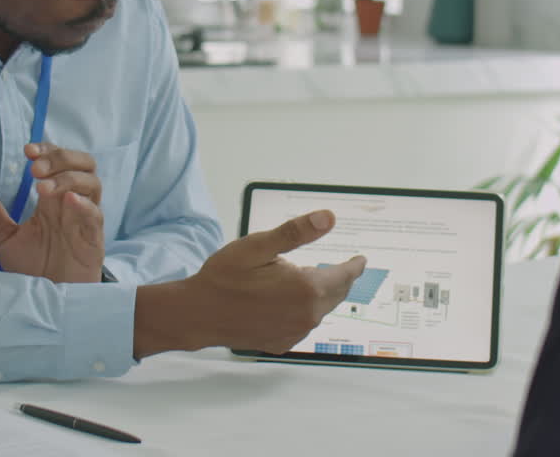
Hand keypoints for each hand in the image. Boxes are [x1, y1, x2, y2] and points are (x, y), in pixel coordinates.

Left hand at [0, 143, 105, 282]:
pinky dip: (84, 204)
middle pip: (83, 164)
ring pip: (93, 183)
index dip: (48, 150)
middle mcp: (72, 204)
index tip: (27, 151)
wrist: (47, 303)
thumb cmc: (32, 268)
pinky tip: (67, 201)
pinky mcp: (93, 240)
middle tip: (36, 169)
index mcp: (53, 199)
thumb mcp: (5, 236)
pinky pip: (96, 214)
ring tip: (43, 188)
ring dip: (68, 178)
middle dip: (61, 159)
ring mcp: (85, 220)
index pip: (60, 161)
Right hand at [134, 210, 366, 357]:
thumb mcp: (258, 245)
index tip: (361, 260)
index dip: (354, 266)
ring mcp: (295, 332)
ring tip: (313, 282)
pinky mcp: (281, 343)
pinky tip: (290, 303)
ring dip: (320, 296)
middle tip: (343, 269)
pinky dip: (303, 311)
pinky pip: (303, 324)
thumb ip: (296, 232)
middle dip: (341, 280)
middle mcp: (306, 315)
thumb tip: (328, 217)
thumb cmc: (225, 277)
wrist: (198, 314)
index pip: (344, 276)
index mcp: (306, 288)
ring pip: (319, 311)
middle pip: (335, 294)